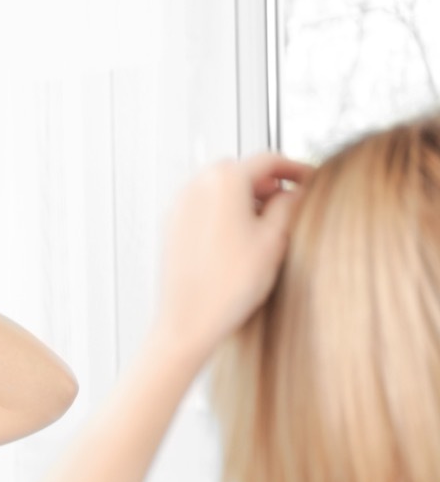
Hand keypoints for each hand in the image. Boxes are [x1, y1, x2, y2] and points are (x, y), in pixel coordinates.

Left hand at [157, 153, 312, 353]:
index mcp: (223, 181)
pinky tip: (240, 238)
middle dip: (268, 183)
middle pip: (242, 170)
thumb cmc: (227, 287)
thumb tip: (294, 193)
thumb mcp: (274, 240)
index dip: (295, 167)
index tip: (309, 179)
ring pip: (221, 188)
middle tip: (290, 202)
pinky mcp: (172, 225)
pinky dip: (225, 211)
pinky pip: (204, 206)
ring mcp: (179, 205)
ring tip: (266, 225)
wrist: (188, 321)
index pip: (268, 160)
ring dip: (246, 197)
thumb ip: (289, 206)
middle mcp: (195, 186)